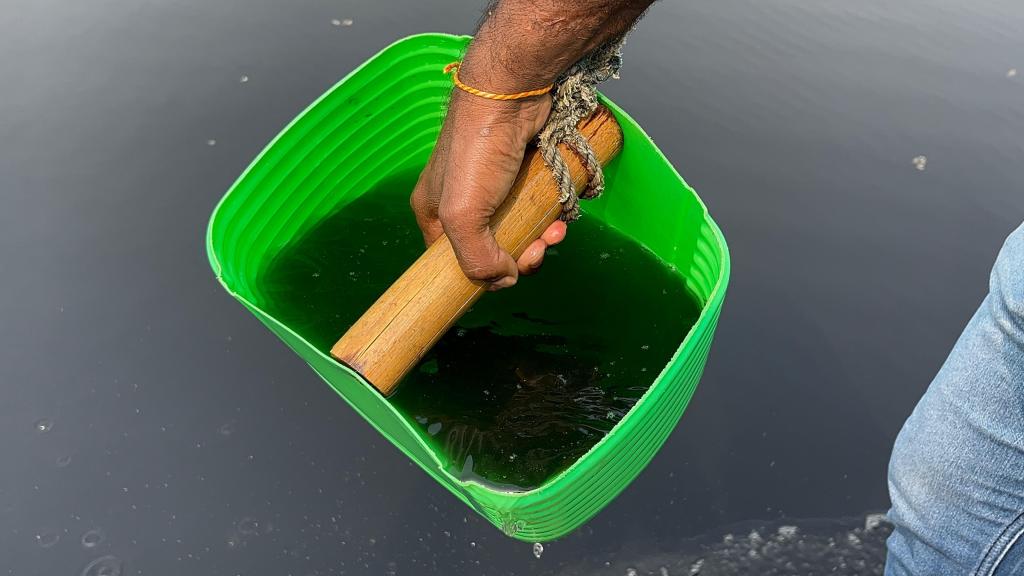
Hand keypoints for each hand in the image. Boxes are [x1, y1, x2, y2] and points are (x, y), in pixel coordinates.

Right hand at [410, 89, 566, 290]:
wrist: (513, 94)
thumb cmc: (478, 152)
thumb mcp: (463, 214)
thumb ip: (476, 259)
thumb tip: (503, 280)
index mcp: (433, 212)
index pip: (450, 261)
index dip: (479, 274)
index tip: (506, 274)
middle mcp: (461, 200)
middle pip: (490, 248)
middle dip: (519, 257)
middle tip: (537, 251)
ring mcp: (493, 187)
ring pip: (519, 229)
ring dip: (540, 239)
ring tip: (556, 231)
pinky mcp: (521, 174)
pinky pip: (536, 207)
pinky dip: (550, 216)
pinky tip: (561, 216)